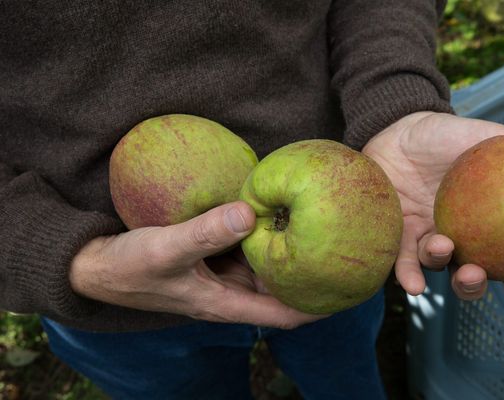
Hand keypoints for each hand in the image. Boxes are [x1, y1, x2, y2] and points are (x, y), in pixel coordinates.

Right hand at [69, 201, 324, 328]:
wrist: (94, 266)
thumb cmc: (128, 267)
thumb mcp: (167, 248)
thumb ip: (205, 232)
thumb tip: (249, 212)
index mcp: (225, 303)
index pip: (285, 314)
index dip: (318, 306)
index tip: (348, 288)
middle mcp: (229, 292)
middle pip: (281, 289)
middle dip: (311, 275)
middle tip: (343, 250)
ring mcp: (220, 275)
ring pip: (264, 267)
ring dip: (288, 254)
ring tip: (320, 231)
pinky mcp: (210, 257)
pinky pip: (245, 249)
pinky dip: (262, 237)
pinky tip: (274, 216)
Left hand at [363, 112, 503, 300]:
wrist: (401, 127)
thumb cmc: (452, 137)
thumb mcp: (499, 142)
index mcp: (489, 224)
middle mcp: (460, 237)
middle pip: (471, 275)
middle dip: (475, 285)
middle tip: (476, 275)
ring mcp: (426, 238)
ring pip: (438, 269)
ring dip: (443, 268)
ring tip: (443, 247)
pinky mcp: (398, 235)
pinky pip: (402, 262)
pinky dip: (408, 275)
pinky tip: (413, 285)